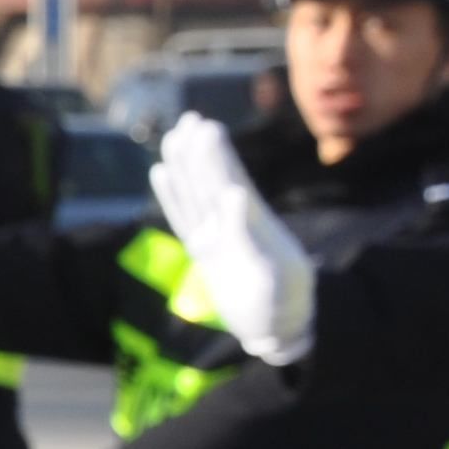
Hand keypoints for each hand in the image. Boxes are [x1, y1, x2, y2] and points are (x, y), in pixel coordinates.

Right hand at [152, 113, 315, 363]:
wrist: (280, 329)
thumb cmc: (286, 302)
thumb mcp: (276, 271)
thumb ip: (251, 233)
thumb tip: (235, 194)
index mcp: (255, 223)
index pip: (230, 181)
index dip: (218, 155)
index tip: (207, 128)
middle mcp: (234, 224)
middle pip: (211, 181)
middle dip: (201, 151)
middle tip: (190, 119)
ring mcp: (217, 237)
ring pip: (196, 193)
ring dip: (185, 165)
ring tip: (175, 136)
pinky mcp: (205, 252)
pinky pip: (183, 218)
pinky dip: (171, 196)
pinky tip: (161, 172)